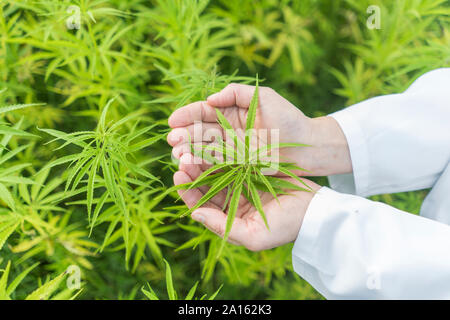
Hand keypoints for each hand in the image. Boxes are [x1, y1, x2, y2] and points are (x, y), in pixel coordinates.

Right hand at [167, 83, 351, 175]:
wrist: (308, 146)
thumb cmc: (289, 118)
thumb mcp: (264, 97)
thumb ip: (236, 93)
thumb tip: (210, 98)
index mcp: (232, 111)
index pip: (204, 112)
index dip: (187, 115)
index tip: (172, 120)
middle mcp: (228, 130)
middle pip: (201, 131)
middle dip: (185, 135)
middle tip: (172, 140)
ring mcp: (232, 148)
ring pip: (205, 148)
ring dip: (190, 150)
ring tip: (177, 153)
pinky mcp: (238, 165)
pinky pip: (217, 163)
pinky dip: (203, 163)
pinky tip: (191, 164)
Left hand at [173, 153, 320, 250]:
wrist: (315, 210)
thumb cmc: (286, 226)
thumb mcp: (253, 236)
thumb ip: (222, 226)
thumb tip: (195, 214)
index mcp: (228, 218)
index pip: (201, 205)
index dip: (188, 192)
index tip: (179, 177)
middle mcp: (232, 201)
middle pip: (206, 185)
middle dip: (193, 172)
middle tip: (182, 156)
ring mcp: (242, 184)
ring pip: (216, 170)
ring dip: (204, 159)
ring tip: (192, 146)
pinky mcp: (252, 171)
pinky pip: (232, 160)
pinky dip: (222, 152)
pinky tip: (213, 141)